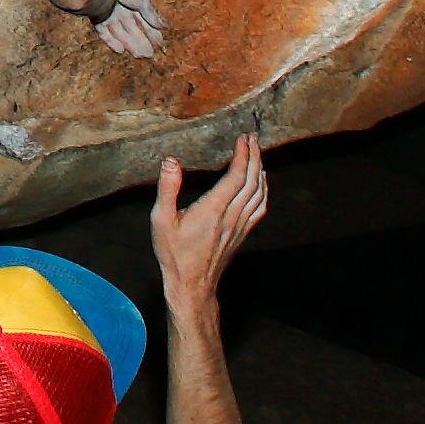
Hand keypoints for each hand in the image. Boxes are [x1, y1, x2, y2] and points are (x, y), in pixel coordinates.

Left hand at [96, 0, 168, 59]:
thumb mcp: (142, 0)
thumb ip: (152, 15)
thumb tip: (165, 27)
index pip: (144, 17)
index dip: (151, 30)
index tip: (159, 43)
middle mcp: (120, 5)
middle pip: (131, 27)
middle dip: (141, 40)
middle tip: (149, 54)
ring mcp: (107, 11)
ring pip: (119, 31)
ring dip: (130, 44)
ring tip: (140, 56)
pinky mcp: (96, 16)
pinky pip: (104, 31)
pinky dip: (112, 41)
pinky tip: (120, 50)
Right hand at [151, 133, 267, 312]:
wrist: (192, 286)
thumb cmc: (174, 254)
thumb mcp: (161, 220)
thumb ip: (167, 189)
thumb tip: (171, 161)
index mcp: (213, 210)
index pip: (236, 176)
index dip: (243, 155)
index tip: (243, 137)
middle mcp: (231, 217)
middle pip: (253, 182)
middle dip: (255, 157)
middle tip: (253, 138)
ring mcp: (240, 227)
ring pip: (260, 195)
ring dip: (261, 171)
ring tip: (257, 154)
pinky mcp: (242, 235)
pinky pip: (260, 208)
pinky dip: (263, 191)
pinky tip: (260, 184)